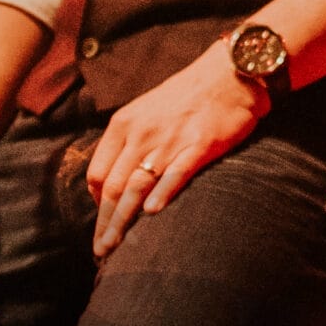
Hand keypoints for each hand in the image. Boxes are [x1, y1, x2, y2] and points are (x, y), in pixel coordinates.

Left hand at [83, 42, 265, 256]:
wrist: (228, 74)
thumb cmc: (187, 96)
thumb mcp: (146, 112)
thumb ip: (129, 142)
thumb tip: (117, 180)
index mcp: (124, 124)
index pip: (98, 173)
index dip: (97, 204)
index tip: (102, 223)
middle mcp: (140, 133)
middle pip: (113, 187)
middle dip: (104, 223)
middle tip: (100, 251)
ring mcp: (169, 140)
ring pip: (136, 187)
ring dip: (122, 221)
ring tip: (115, 248)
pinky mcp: (198, 145)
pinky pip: (175, 173)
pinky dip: (162, 194)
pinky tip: (153, 215)